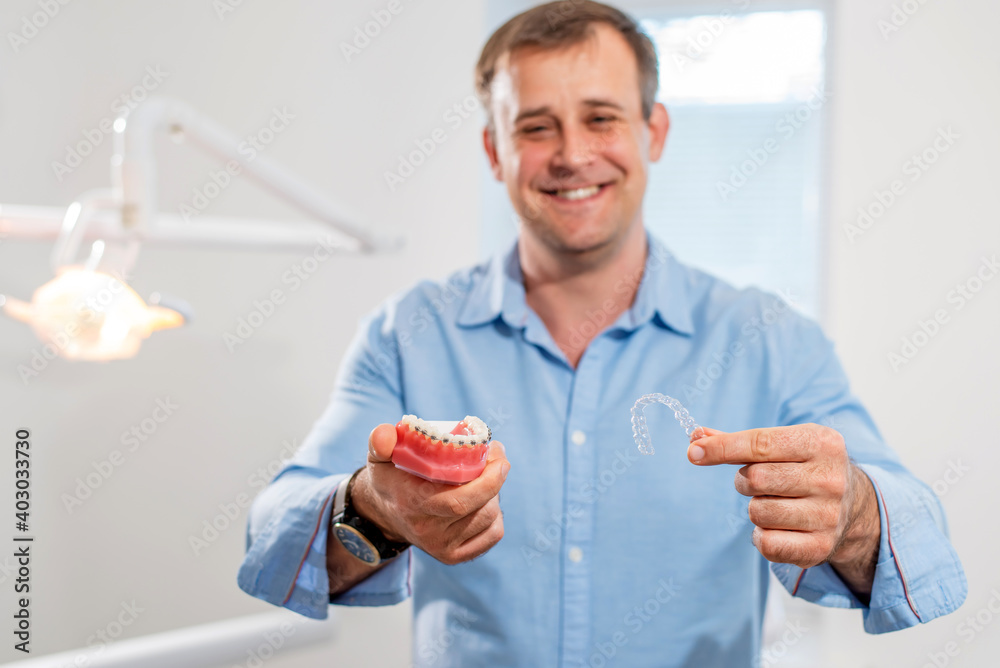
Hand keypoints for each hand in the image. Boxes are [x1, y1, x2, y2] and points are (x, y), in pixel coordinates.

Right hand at [350, 423, 510, 565]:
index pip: (458, 502)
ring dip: (495, 495)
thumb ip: (380, 441)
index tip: (499, 457)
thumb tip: (384, 435)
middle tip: (498, 459)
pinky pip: (492, 535)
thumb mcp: (379, 456)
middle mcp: (427, 531)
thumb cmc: (390, 476)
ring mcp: (441, 547)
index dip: (487, 482)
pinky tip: (485, 501)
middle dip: (496, 482)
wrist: (384, 513)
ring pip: (489, 520)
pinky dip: (495, 515)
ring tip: (486, 478)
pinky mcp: (453, 556)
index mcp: (412, 504)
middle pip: (479, 511)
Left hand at [687, 424, 879, 593]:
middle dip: (744, 480)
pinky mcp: (821, 546)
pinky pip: (767, 543)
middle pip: (755, 479)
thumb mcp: (781, 444)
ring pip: (758, 511)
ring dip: (754, 508)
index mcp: (821, 442)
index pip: (759, 444)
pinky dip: (762, 536)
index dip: (721, 448)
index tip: (693, 452)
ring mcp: (829, 515)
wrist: (854, 506)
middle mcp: (830, 478)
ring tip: (775, 502)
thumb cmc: (803, 467)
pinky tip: (778, 527)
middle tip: (757, 481)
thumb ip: (736, 441)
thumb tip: (696, 436)